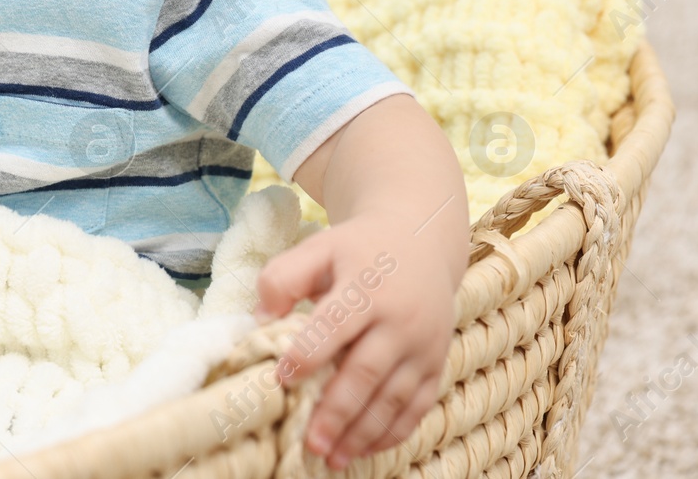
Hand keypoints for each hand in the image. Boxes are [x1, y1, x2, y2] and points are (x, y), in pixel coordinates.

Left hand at [253, 213, 456, 469]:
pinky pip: (418, 406)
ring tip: (332, 458)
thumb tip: (260, 320)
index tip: (282, 379)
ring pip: (394, 397)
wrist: (420, 242)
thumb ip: (283, 277)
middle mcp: (401, 320)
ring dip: (363, 432)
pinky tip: (364, 450)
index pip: (335, 325)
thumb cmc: (356, 250)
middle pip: (367, 371)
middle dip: (337, 411)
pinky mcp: (437, 364)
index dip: (309, 353)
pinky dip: (393, 432)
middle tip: (310, 443)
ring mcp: (424, 346)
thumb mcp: (318, 247)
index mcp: (367, 287)